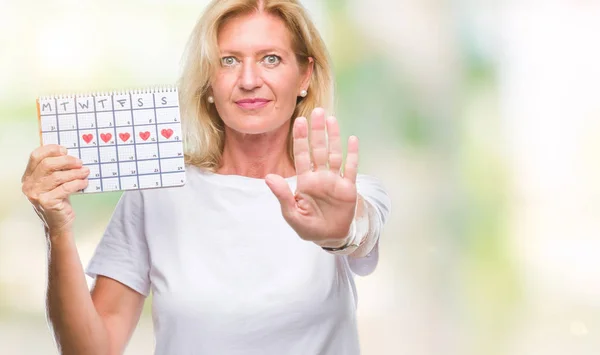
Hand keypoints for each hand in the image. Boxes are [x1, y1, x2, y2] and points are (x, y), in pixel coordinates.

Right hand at [21, 144, 89, 236]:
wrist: (59, 223)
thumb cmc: (58, 200)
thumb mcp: (54, 183)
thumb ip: (56, 170)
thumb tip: (70, 155)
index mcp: (29, 176)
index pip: (36, 156)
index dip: (51, 150)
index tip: (65, 150)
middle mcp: (29, 185)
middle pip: (47, 164)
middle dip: (66, 161)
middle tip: (79, 162)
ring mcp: (36, 194)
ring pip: (57, 176)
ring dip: (75, 173)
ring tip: (85, 172)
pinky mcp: (47, 202)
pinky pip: (65, 188)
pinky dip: (77, 183)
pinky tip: (84, 182)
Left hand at [266, 108, 357, 246]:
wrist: (329, 237)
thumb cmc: (308, 226)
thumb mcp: (292, 214)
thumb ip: (282, 195)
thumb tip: (268, 177)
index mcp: (305, 181)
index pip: (302, 155)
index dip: (301, 139)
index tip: (299, 121)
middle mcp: (320, 176)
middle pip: (318, 149)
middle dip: (317, 131)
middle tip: (317, 111)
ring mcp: (335, 181)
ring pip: (334, 154)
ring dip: (333, 137)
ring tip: (331, 119)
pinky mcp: (348, 188)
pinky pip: (351, 168)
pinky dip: (352, 154)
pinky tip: (352, 139)